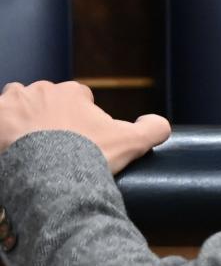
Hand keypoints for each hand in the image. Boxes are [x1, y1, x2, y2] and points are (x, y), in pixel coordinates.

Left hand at [0, 80, 170, 175]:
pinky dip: (3, 134)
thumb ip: (153, 129)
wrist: (48, 175)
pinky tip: (12, 151)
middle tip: (55, 147)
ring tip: (29, 147)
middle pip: (45, 100)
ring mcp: (10, 104)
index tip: (82, 140)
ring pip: (15, 107)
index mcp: (71, 92)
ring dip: (21, 121)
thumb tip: (160, 123)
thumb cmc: (88, 155)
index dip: (83, 119)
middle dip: (50, 118)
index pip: (78, 98)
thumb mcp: (131, 142)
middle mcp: (39, 90)